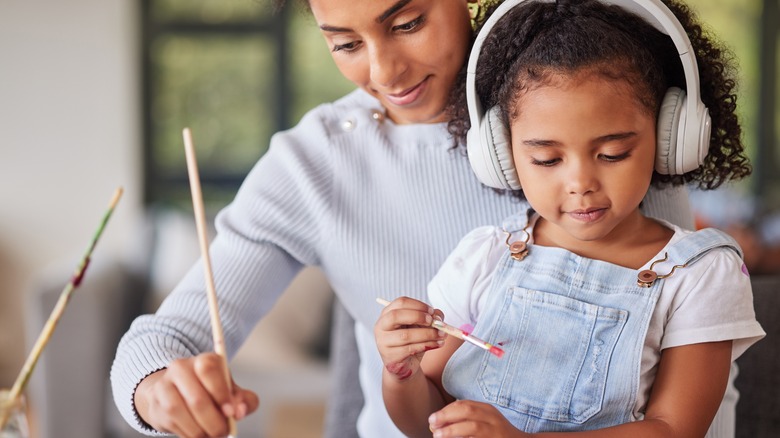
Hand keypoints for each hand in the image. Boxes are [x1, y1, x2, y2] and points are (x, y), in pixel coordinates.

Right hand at [133, 352, 259, 437]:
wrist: (178, 392)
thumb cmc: (212, 391)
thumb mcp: (232, 391)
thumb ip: (244, 400)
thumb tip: (240, 412)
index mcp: (204, 360)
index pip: (209, 370)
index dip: (221, 393)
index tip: (230, 413)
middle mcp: (181, 368)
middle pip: (196, 398)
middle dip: (213, 422)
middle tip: (223, 432)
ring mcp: (164, 385)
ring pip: (179, 412)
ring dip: (199, 430)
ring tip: (211, 435)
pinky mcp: (156, 404)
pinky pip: (171, 423)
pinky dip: (188, 434)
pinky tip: (198, 435)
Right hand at [374, 296, 445, 380]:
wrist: (406, 364)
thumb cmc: (412, 340)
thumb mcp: (421, 326)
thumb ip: (430, 318)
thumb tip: (438, 317)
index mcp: (387, 313)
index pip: (400, 302)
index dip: (418, 305)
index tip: (432, 311)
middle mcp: (381, 326)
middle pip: (396, 316)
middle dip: (417, 316)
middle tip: (433, 322)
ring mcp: (383, 342)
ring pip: (405, 335)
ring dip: (428, 334)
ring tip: (442, 335)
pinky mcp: (390, 356)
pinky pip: (410, 349)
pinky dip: (427, 345)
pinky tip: (437, 344)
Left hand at [428, 400, 527, 437]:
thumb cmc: (497, 433)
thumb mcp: (485, 420)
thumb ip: (466, 418)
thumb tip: (437, 422)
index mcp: (488, 410)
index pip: (464, 405)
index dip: (446, 410)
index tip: (432, 418)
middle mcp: (493, 419)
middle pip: (468, 412)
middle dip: (447, 416)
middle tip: (432, 424)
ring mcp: (496, 432)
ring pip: (473, 427)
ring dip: (452, 431)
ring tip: (438, 435)